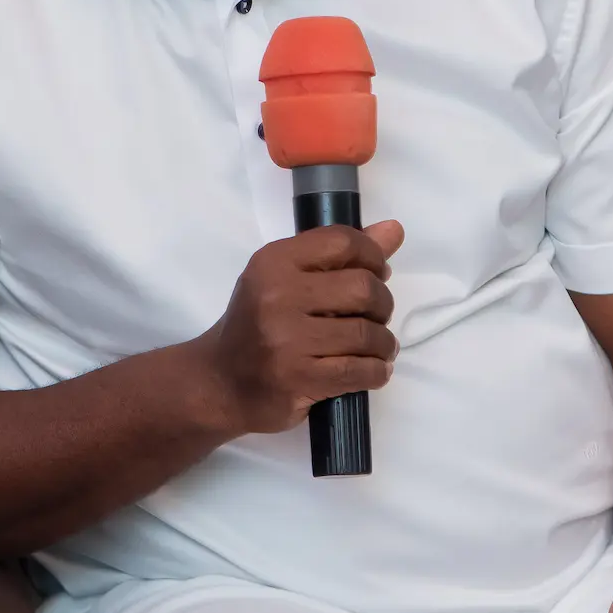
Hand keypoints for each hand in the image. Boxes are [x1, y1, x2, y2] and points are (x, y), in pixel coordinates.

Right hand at [197, 221, 403, 436]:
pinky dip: (377, 370)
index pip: (342, 242)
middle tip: (376, 316)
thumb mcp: (286, 279)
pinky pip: (359, 371)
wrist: (218, 382)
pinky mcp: (297, 379)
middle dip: (383, 304)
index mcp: (274, 262)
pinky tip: (374, 368)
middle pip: (363, 287)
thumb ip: (339, 255)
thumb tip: (394, 230)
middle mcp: (277, 296)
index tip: (377, 273)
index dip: (373, 255)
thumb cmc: (256, 324)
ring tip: (378, 347)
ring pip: (366, 333)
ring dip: (383, 343)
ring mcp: (286, 340)